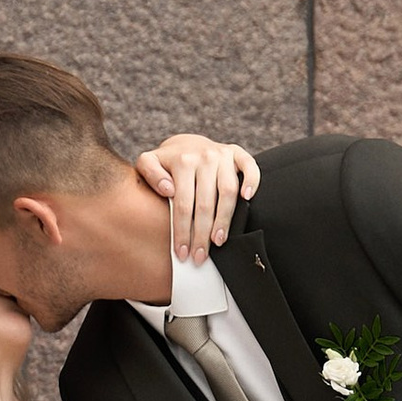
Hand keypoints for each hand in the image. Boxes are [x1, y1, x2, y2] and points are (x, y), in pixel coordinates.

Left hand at [137, 134, 259, 264]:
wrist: (186, 144)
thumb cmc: (167, 162)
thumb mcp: (149, 161)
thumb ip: (150, 173)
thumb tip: (167, 189)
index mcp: (182, 161)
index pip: (183, 203)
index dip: (182, 231)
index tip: (182, 252)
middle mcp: (204, 157)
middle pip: (205, 202)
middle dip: (202, 234)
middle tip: (200, 256)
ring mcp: (223, 155)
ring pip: (228, 191)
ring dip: (224, 219)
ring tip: (218, 241)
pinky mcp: (237, 153)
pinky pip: (250, 167)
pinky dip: (252, 182)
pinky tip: (247, 199)